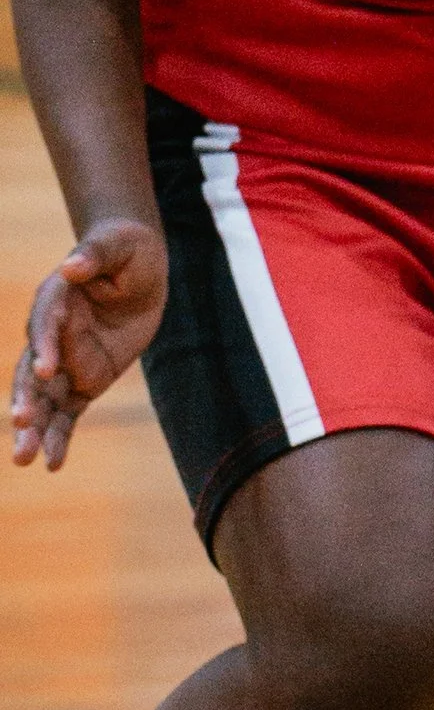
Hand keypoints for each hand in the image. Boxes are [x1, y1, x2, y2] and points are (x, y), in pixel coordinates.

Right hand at [14, 218, 166, 472]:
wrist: (137, 269)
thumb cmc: (124, 250)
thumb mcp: (117, 245)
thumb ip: (94, 254)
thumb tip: (72, 264)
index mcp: (55, 299)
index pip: (44, 325)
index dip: (44, 346)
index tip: (46, 370)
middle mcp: (51, 335)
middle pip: (32, 371)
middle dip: (26, 398)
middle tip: (21, 423)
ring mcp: (65, 362)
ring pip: (43, 400)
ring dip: (34, 429)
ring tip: (25, 460)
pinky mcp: (84, 381)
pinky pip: (68, 414)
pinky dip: (60, 437)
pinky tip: (53, 465)